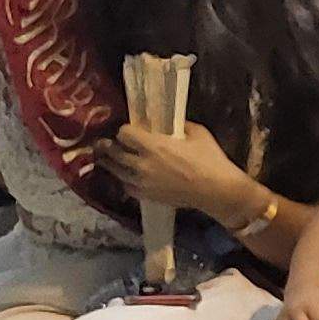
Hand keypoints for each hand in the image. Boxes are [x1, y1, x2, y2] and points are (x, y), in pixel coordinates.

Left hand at [102, 122, 251, 218]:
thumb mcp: (198, 133)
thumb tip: (171, 123)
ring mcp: (142, 182)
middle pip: (115, 152)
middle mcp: (142, 163)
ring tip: (105, 159)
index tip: (128, 130)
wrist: (216, 190)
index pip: (125, 133)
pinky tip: (125, 177)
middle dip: (108, 146)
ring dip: (111, 163)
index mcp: (154, 145)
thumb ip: (180, 126)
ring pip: (117, 171)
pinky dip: (123, 180)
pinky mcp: (147, 196)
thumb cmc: (210, 159)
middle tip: (103, 143)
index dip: (125, 130)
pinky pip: (126, 187)